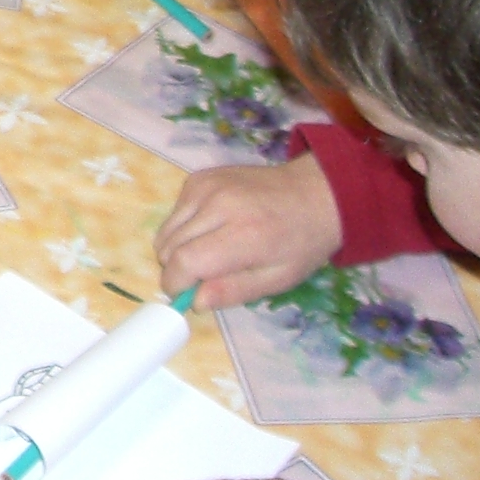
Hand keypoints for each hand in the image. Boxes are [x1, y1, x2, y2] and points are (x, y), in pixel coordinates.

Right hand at [155, 153, 343, 309]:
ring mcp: (206, 186)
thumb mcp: (277, 279)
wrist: (313, 193)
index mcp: (243, 235)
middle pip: (169, 246)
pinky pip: (174, 212)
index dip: (176, 284)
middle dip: (176, 270)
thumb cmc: (300, 243)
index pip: (186, 261)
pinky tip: (210, 228)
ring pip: (166, 230)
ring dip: (176, 249)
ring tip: (207, 252)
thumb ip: (234, 291)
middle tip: (201, 277)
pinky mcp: (199, 177)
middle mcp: (218, 205)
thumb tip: (195, 302)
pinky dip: (183, 227)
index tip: (183, 295)